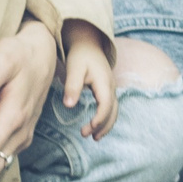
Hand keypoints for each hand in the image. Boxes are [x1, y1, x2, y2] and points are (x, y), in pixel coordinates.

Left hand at [59, 24, 117, 139]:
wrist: (88, 43)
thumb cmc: (80, 56)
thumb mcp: (74, 69)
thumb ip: (72, 86)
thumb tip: (68, 105)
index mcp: (105, 82)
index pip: (106, 104)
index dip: (100, 118)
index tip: (89, 127)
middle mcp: (111, 87)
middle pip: (113, 111)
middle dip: (102, 126)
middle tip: (87, 136)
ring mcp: (111, 89)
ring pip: (114, 111)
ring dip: (106, 125)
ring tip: (94, 137)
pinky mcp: (107, 90)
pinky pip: (111, 108)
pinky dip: (106, 119)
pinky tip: (96, 126)